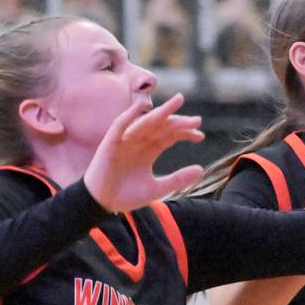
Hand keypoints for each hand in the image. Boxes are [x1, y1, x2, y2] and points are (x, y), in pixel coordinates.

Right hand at [83, 94, 203, 211]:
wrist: (102, 204)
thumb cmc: (126, 195)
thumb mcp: (157, 188)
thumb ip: (178, 179)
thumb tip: (201, 170)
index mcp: (149, 150)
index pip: (170, 135)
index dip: (185, 133)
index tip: (201, 135)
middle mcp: (139, 142)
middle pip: (162, 126)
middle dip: (179, 122)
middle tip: (197, 121)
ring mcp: (125, 140)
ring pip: (146, 122)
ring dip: (162, 112)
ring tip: (178, 101)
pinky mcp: (110, 143)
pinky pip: (119, 125)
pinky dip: (129, 115)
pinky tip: (141, 105)